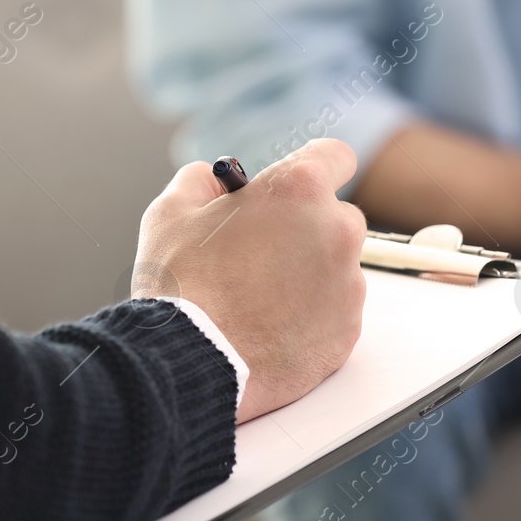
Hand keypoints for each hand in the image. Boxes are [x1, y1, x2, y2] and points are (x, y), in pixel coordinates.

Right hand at [133, 138, 367, 422]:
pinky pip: (337, 311)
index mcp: (299, 190)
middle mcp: (336, 231)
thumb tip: (214, 184)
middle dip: (307, 229)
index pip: (335, 156)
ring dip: (310, 274)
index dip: (315, 168)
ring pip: (338, 267)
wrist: (188, 363)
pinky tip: (272, 325)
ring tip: (260, 298)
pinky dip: (313, 316)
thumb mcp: (172, 212)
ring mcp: (347, 284)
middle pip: (337, 216)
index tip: (301, 186)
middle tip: (265, 251)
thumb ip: (201, 182)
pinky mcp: (348, 330)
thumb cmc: (181, 287)